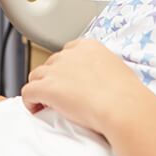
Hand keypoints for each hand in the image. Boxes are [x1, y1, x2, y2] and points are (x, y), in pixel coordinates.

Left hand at [21, 38, 139, 136]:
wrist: (123, 106)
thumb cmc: (127, 94)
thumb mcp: (117, 70)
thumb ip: (104, 68)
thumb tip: (104, 80)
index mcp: (87, 46)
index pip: (67, 52)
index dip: (66, 68)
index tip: (69, 80)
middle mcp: (69, 54)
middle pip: (51, 63)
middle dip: (53, 78)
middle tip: (61, 96)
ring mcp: (56, 70)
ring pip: (36, 75)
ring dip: (39, 87)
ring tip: (46, 103)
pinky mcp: (47, 88)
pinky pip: (28, 91)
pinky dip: (29, 101)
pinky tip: (36, 109)